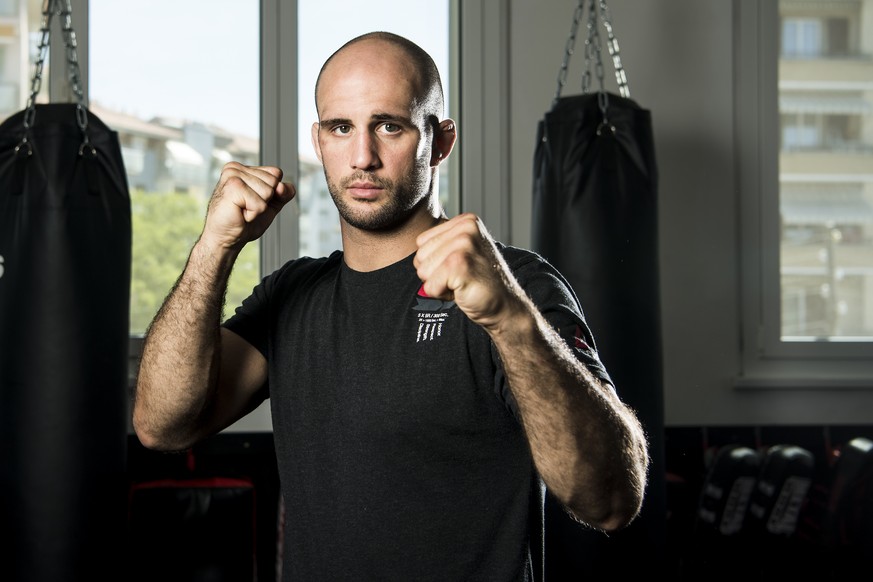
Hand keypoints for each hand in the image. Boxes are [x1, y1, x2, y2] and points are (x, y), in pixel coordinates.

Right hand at [202, 162, 295, 250]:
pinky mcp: (232, 187)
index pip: (276, 173)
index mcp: (244, 169)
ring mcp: (233, 176)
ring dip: (258, 209)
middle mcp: (236, 168)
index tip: (253, 201)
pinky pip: (260, 204)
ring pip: (268, 192)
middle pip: (274, 181)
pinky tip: (239, 214)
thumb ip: (283, 193)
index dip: (273, 193)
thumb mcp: (271, 205)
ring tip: (242, 210)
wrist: (225, 238)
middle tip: (246, 208)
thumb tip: (283, 186)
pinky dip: (253, 214)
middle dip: (265, 201)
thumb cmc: (244, 222)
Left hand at [414, 213, 521, 329]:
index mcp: (465, 221)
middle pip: (420, 256)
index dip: (435, 262)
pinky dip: (443, 294)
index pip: (422, 242)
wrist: (504, 305)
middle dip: (435, 274)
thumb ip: (440, 244)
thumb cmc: (479, 281)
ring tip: (463, 282)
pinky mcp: (460, 265)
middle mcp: (466, 227)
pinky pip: (430, 286)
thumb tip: (412, 251)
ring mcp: (464, 245)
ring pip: (423, 271)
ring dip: (440, 284)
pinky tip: (463, 290)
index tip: (459, 267)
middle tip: (462, 277)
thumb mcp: (460, 252)